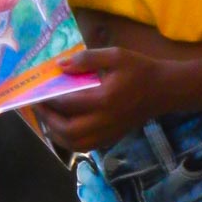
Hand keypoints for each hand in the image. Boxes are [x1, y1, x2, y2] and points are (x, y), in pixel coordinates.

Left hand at [34, 47, 175, 151]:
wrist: (163, 90)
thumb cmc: (139, 69)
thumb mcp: (115, 55)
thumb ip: (88, 59)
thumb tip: (61, 65)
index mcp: (105, 99)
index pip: (69, 103)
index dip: (49, 98)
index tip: (37, 90)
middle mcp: (105, 121)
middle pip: (68, 130)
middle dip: (48, 119)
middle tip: (37, 106)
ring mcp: (108, 133)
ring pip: (74, 143)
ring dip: (55, 133)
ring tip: (46, 118)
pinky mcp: (111, 139)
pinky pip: (84, 146)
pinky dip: (68, 140)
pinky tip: (63, 128)